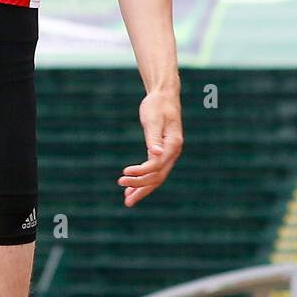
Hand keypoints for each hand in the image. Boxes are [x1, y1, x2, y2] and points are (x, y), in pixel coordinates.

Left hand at [119, 87, 182, 206]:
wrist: (164, 96)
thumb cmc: (157, 105)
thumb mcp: (153, 119)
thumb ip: (154, 138)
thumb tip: (156, 154)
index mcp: (173, 144)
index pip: (156, 165)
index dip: (140, 173)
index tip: (123, 174)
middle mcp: (174, 152)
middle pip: (158, 177)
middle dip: (141, 187)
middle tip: (124, 196)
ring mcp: (170, 154)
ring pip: (157, 178)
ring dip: (142, 189)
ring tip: (127, 200)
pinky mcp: (163, 153)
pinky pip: (154, 171)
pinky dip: (143, 181)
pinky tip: (132, 188)